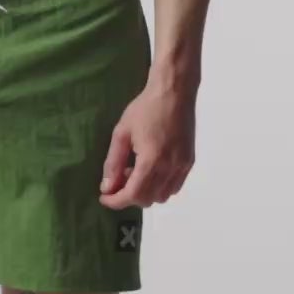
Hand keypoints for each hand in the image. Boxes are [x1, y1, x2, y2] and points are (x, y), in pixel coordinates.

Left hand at [99, 82, 196, 208]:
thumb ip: (114, 163)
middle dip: (129, 195)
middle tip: (119, 178)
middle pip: (148, 199)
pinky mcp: (189, 161)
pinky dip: (160, 186)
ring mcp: (182, 166)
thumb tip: (107, 187)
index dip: (116, 201)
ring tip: (135, 171)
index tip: (104, 197)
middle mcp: (170, 167)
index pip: (133, 195)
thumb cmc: (145, 108)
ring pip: (163, 196)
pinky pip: (174, 186)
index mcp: (152, 160)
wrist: (174, 92)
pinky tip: (151, 170)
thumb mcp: (122, 133)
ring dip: (146, 192)